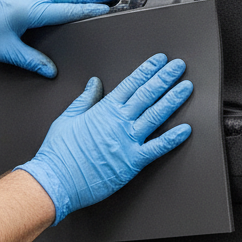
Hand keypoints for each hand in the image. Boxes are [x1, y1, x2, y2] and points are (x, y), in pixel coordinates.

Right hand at [20, 53, 192, 223]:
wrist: (55, 180)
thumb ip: (85, 99)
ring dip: (173, 99)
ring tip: (186, 87)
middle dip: (165, 78)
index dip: (147, 70)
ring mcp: (127, 141)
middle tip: (179, 67)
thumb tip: (94, 83)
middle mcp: (118, 122)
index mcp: (104, 109)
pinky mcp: (132, 162)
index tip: (160, 61)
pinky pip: (157, 148)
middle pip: (147, 94)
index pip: (131, 83)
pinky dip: (172, 139)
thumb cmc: (58, 153)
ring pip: (156, 115)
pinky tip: (186, 130)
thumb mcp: (67, 118)